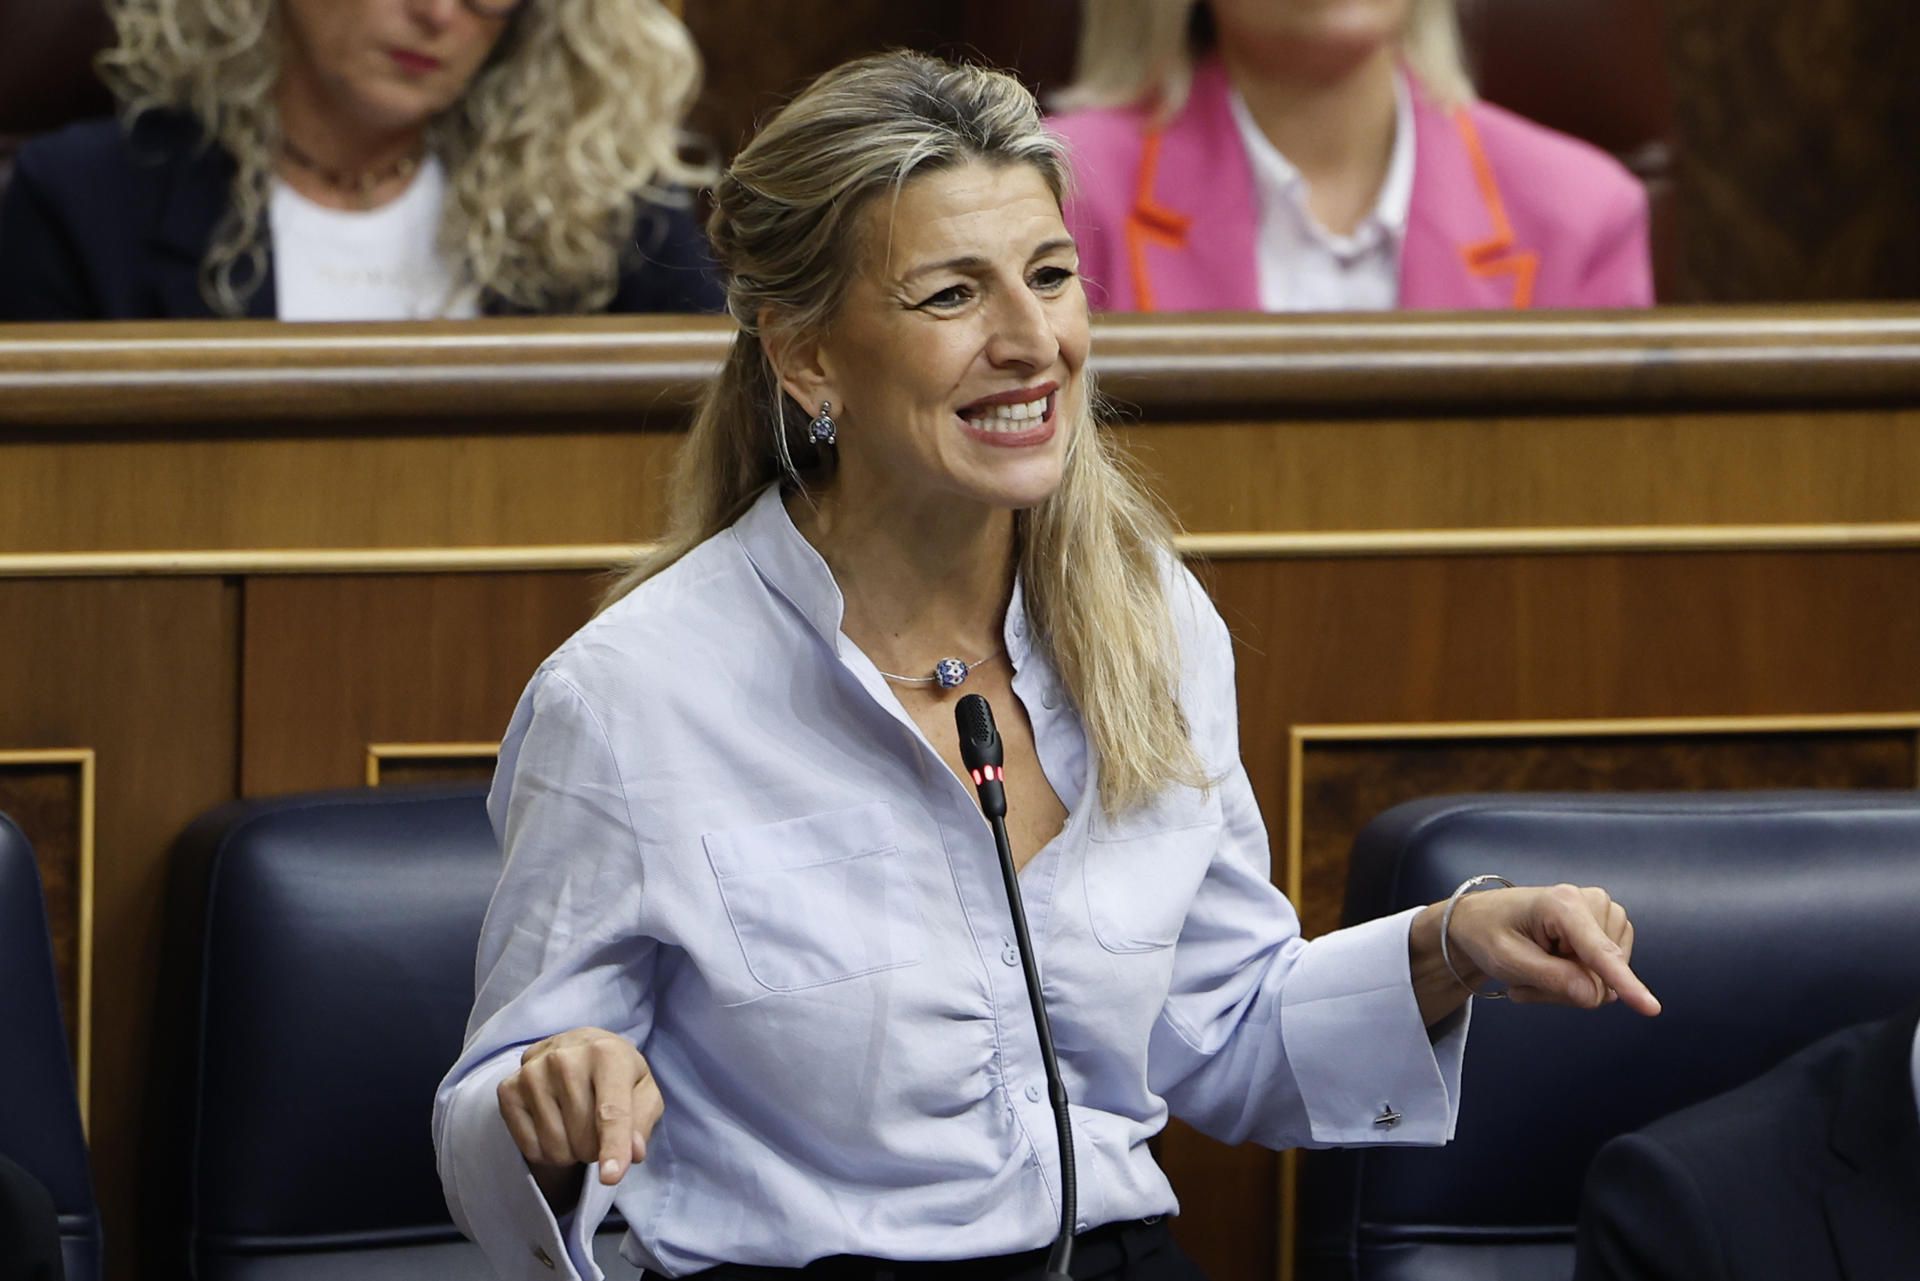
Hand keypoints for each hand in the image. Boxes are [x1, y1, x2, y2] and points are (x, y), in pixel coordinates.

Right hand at [496, 1027, 662, 1211]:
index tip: (610, 1178)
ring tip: (576, 1123)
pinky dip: (547, 1150)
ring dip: (572, 1151)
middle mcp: (564, 1058)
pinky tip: (554, 1122)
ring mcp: (531, 1073)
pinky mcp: (508, 1090)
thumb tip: (633, 1152)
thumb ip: (643, 1121)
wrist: (575, 1049)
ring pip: (556, 1148)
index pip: (611, 1112)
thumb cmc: (615, 1074)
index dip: (613, 1147)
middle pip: (584, 1138)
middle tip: (598, 1126)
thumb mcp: (643, 1090)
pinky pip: (531, 1149)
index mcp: (606, 1053)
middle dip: (597, 1148)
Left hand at [1410, 884, 1660, 1024]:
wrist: (1483, 920)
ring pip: (1605, 980)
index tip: (1651, 1008)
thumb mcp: (1507, 960)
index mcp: (1564, 904)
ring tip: (1535, 971)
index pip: (1599, 952)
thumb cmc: (1489, 934)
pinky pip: (1606, 976)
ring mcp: (1607, 915)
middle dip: (1564, 989)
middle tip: (1525, 980)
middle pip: (1600, 976)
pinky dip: (1576, 981)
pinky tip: (1551, 967)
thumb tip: (1598, 996)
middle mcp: (1594, 903)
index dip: (1624, 982)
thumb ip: (1552, 978)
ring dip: (1568, 987)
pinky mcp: (1610, 929)